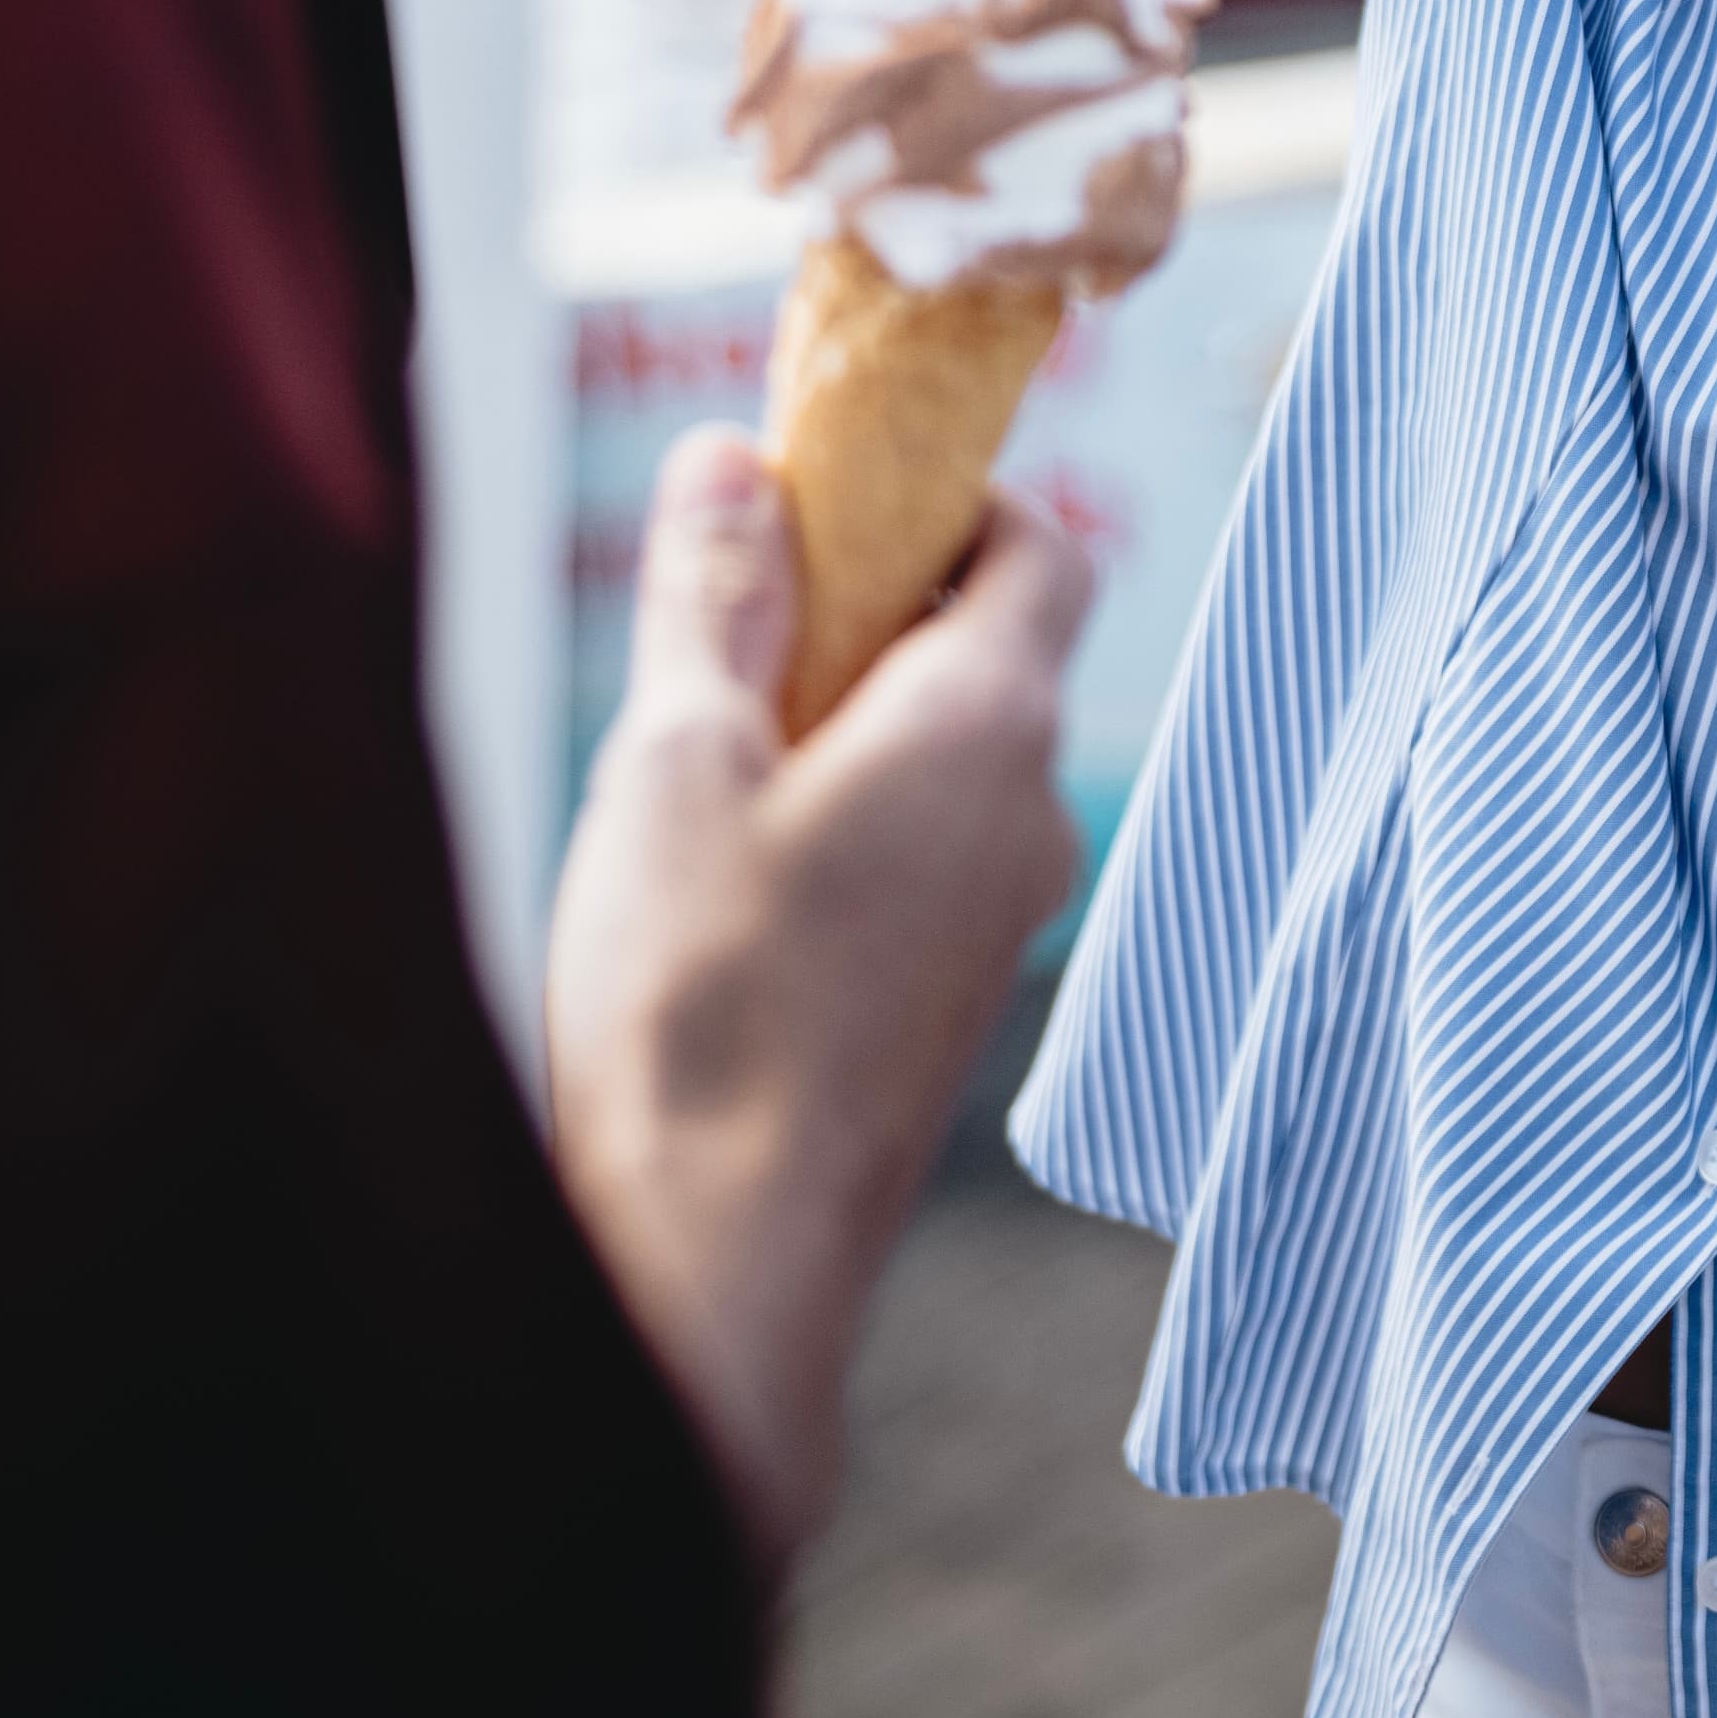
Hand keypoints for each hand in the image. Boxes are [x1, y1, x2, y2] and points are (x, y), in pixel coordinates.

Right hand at [546, 427, 1090, 1573]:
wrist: (718, 1263)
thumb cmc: (696, 1004)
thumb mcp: (675, 761)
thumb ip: (714, 594)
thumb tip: (734, 455)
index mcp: (990, 725)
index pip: (1041, 545)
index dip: (947, 495)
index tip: (828, 498)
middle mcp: (1034, 813)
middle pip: (987, 648)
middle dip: (867, 610)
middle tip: (723, 629)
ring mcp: (1002, 920)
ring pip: (946, 762)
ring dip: (844, 729)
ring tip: (699, 767)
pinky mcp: (949, 1006)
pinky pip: (924, 858)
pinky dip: (847, 826)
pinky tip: (722, 883)